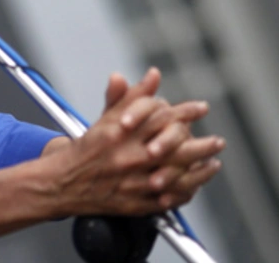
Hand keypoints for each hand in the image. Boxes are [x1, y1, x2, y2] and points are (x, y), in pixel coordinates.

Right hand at [48, 68, 223, 216]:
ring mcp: (131, 182)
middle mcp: (126, 157)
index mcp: (119, 133)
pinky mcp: (134, 204)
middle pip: (174, 148)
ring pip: (176, 177)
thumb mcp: (106, 118)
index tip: (201, 108)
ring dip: (200, 171)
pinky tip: (195, 185)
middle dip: (202, 145)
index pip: (160, 117)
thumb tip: (153, 75)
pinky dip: (185, 193)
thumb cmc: (87, 148)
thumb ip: (131, 96)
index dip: (185, 111)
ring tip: (212, 163)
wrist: (61, 182)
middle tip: (218, 141)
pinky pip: (168, 200)